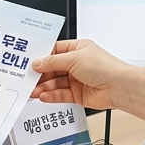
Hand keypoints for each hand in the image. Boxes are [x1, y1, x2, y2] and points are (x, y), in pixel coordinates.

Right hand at [30, 39, 144, 121]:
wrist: (119, 87)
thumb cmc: (104, 67)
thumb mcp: (73, 58)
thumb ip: (52, 62)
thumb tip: (37, 63)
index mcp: (77, 49)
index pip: (53, 51)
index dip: (41, 57)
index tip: (27, 62)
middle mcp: (76, 64)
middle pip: (52, 69)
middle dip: (39, 75)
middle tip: (26, 79)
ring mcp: (76, 79)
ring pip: (54, 83)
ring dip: (42, 87)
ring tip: (32, 91)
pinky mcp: (77, 94)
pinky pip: (60, 94)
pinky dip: (51, 95)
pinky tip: (43, 96)